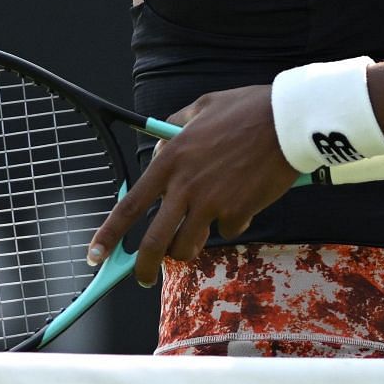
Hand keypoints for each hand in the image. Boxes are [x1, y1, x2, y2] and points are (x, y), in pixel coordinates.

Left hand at [86, 85, 301, 282]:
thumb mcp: (203, 106)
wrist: (288, 121)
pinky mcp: (239, 211)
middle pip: (154, 242)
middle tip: (142, 278)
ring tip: (199, 235)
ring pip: (189, 245)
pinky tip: (246, 200)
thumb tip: (163, 141)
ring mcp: (212, 202)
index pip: (130, 205)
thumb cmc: (248, 109)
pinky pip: (229, 229)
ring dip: (190, 246)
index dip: (109, 234)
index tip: (95, 254)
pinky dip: (234, 221)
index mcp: (171, 160)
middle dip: (143, 268)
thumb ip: (177, 125)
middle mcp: (186, 185)